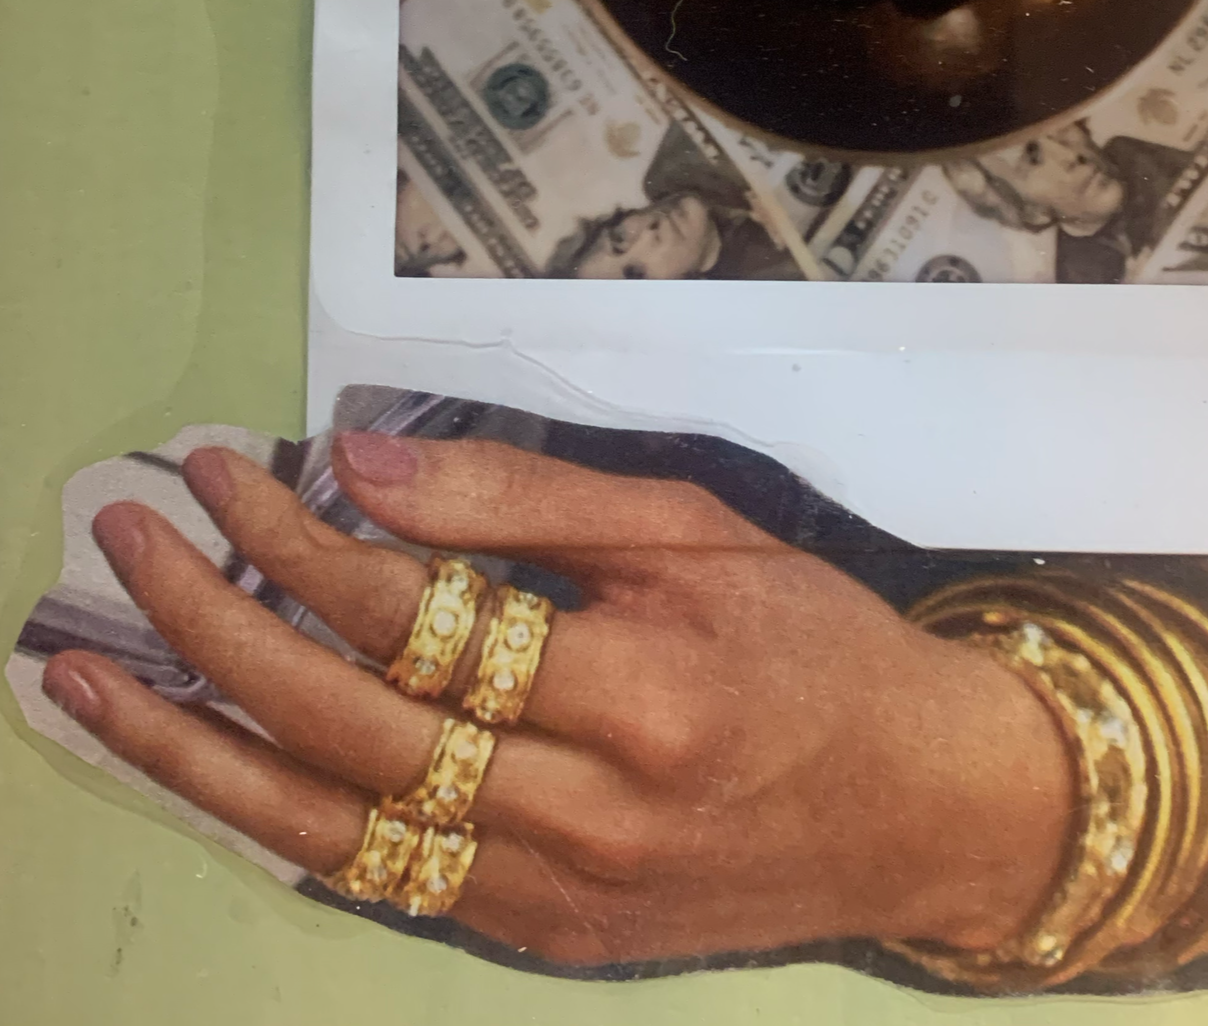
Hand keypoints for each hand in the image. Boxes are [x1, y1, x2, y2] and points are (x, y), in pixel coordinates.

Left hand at [41, 434, 1071, 963]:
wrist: (922, 808)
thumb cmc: (819, 643)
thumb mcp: (700, 530)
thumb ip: (527, 497)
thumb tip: (358, 463)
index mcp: (640, 688)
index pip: (414, 615)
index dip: (297, 539)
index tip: (222, 469)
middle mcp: (585, 813)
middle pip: (347, 725)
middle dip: (213, 626)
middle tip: (126, 542)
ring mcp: (553, 902)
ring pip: (330, 830)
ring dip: (193, 751)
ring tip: (83, 680)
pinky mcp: (539, 946)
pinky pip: (379, 885)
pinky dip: (277, 821)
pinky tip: (203, 764)